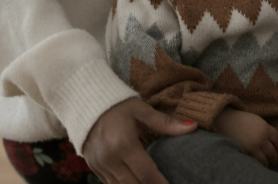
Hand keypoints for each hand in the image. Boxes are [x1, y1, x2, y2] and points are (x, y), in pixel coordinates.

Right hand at [82, 98, 197, 183]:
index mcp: (124, 143)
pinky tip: (137, 183)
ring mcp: (99, 164)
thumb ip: (166, 123)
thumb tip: (192, 126)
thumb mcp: (142, 111)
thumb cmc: (118, 105)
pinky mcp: (92, 167)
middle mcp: (109, 157)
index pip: (146, 173)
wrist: (85, 102)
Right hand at [213, 108, 277, 166]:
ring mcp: (253, 146)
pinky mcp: (245, 152)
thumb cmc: (241, 119)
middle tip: (274, 161)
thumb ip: (266, 130)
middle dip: (274, 158)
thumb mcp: (257, 120)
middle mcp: (261, 138)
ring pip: (265, 159)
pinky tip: (257, 164)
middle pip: (272, 152)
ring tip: (267, 164)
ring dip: (267, 163)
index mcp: (266, 128)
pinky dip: (257, 163)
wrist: (226, 121)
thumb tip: (274, 141)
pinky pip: (255, 161)